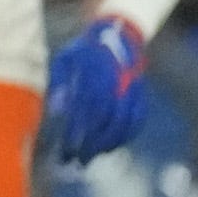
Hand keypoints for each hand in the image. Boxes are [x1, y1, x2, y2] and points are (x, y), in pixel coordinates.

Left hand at [40, 15, 145, 166]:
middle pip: (103, 122)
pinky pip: (136, 121)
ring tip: (89, 159)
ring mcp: (132, 90)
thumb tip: (56, 112)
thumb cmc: (83, 50)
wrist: (119, 34)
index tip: (65, 150)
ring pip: (122, 124)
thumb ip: (59, 83)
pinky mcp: (141, 95)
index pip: (86, 111)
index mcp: (95, 73)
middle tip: (74, 162)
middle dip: (89, 145)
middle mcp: (116, 83)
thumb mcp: (65, 59)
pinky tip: (110, 149)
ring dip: (106, 145)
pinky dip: (124, 137)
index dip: (77, 133)